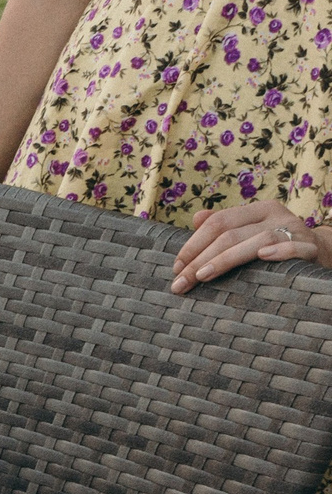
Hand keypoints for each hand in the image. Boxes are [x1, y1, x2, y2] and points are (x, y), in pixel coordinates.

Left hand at [171, 200, 326, 292]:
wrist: (322, 252)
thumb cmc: (277, 246)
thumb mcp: (250, 232)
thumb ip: (225, 226)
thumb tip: (195, 217)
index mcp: (257, 210)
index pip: (218, 222)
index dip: (193, 244)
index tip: (176, 268)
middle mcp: (275, 216)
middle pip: (230, 234)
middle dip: (200, 259)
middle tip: (181, 283)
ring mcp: (294, 230)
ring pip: (256, 240)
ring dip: (226, 259)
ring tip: (203, 276)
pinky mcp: (310, 247)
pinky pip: (294, 247)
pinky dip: (279, 251)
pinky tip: (262, 258)